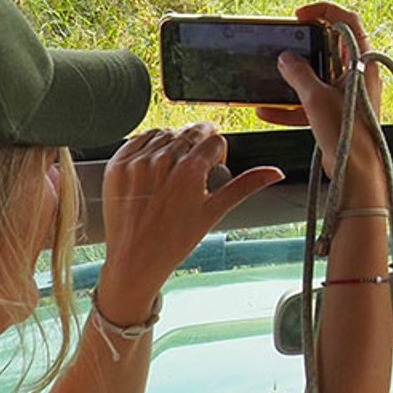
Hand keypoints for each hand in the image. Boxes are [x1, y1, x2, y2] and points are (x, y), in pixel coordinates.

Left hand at [97, 123, 283, 321]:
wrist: (135, 259)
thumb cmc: (175, 241)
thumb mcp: (214, 212)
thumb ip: (245, 185)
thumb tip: (275, 172)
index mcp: (190, 171)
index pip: (214, 139)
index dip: (218, 152)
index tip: (213, 165)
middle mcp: (162, 161)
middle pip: (190, 132)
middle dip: (198, 145)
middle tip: (196, 166)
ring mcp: (137, 162)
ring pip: (165, 133)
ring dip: (174, 144)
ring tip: (174, 169)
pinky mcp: (117, 165)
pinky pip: (138, 139)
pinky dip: (149, 146)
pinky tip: (154, 165)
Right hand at [254, 1, 386, 205]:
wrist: (356, 173)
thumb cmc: (347, 133)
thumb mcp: (316, 97)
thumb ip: (299, 73)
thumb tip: (286, 58)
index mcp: (362, 62)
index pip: (348, 20)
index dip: (324, 11)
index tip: (300, 16)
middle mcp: (358, 74)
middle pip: (330, 47)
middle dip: (304, 46)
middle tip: (283, 44)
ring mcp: (348, 94)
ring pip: (318, 75)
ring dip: (294, 77)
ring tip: (271, 74)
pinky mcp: (337, 113)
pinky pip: (311, 102)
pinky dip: (291, 105)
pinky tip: (265, 110)